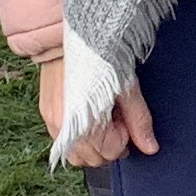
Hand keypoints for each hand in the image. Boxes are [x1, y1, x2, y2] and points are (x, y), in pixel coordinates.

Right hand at [39, 59, 159, 167]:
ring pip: (76, 156)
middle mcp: (65, 129)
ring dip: (93, 145)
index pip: (110, 153)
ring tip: (102, 117)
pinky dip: (78, 138)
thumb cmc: (101, 58)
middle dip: (109, 144)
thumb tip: (151, 147)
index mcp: (86, 124)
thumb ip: (139, 120)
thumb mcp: (127, 87)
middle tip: (115, 116)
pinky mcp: (45, 115)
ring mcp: (52, 123)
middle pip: (93, 159)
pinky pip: (63, 143)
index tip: (124, 116)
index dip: (124, 137)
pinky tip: (87, 117)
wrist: (71, 36)